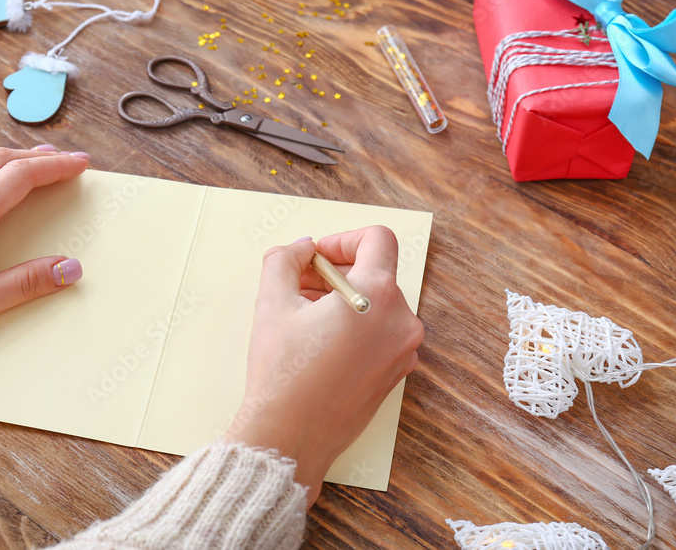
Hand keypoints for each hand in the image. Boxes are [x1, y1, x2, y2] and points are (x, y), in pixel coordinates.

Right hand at [223, 226, 423, 505]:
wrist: (291, 437)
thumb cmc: (283, 373)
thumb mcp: (272, 302)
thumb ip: (285, 259)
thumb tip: (301, 247)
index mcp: (378, 297)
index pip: (378, 240)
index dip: (343, 239)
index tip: (316, 256)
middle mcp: (402, 322)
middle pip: (374, 274)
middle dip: (334, 273)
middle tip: (297, 284)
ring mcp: (403, 352)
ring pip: (376, 305)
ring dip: (342, 300)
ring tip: (302, 314)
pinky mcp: (395, 375)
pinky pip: (379, 334)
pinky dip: (353, 327)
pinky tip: (317, 342)